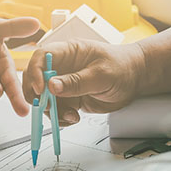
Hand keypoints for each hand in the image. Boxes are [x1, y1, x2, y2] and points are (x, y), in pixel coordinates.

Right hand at [22, 39, 145, 125]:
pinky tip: (73, 117)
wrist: (135, 79)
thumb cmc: (122, 67)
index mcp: (68, 52)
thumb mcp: (101, 74)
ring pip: (44, 99)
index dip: (35, 72)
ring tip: (70, 116)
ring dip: (52, 111)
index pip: (41, 57)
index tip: (41, 89)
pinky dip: (60, 118)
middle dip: (38, 96)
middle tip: (48, 107)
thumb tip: (52, 86)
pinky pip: (55, 110)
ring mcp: (64, 84)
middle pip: (36, 79)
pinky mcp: (68, 98)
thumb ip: (77, 81)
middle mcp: (62, 67)